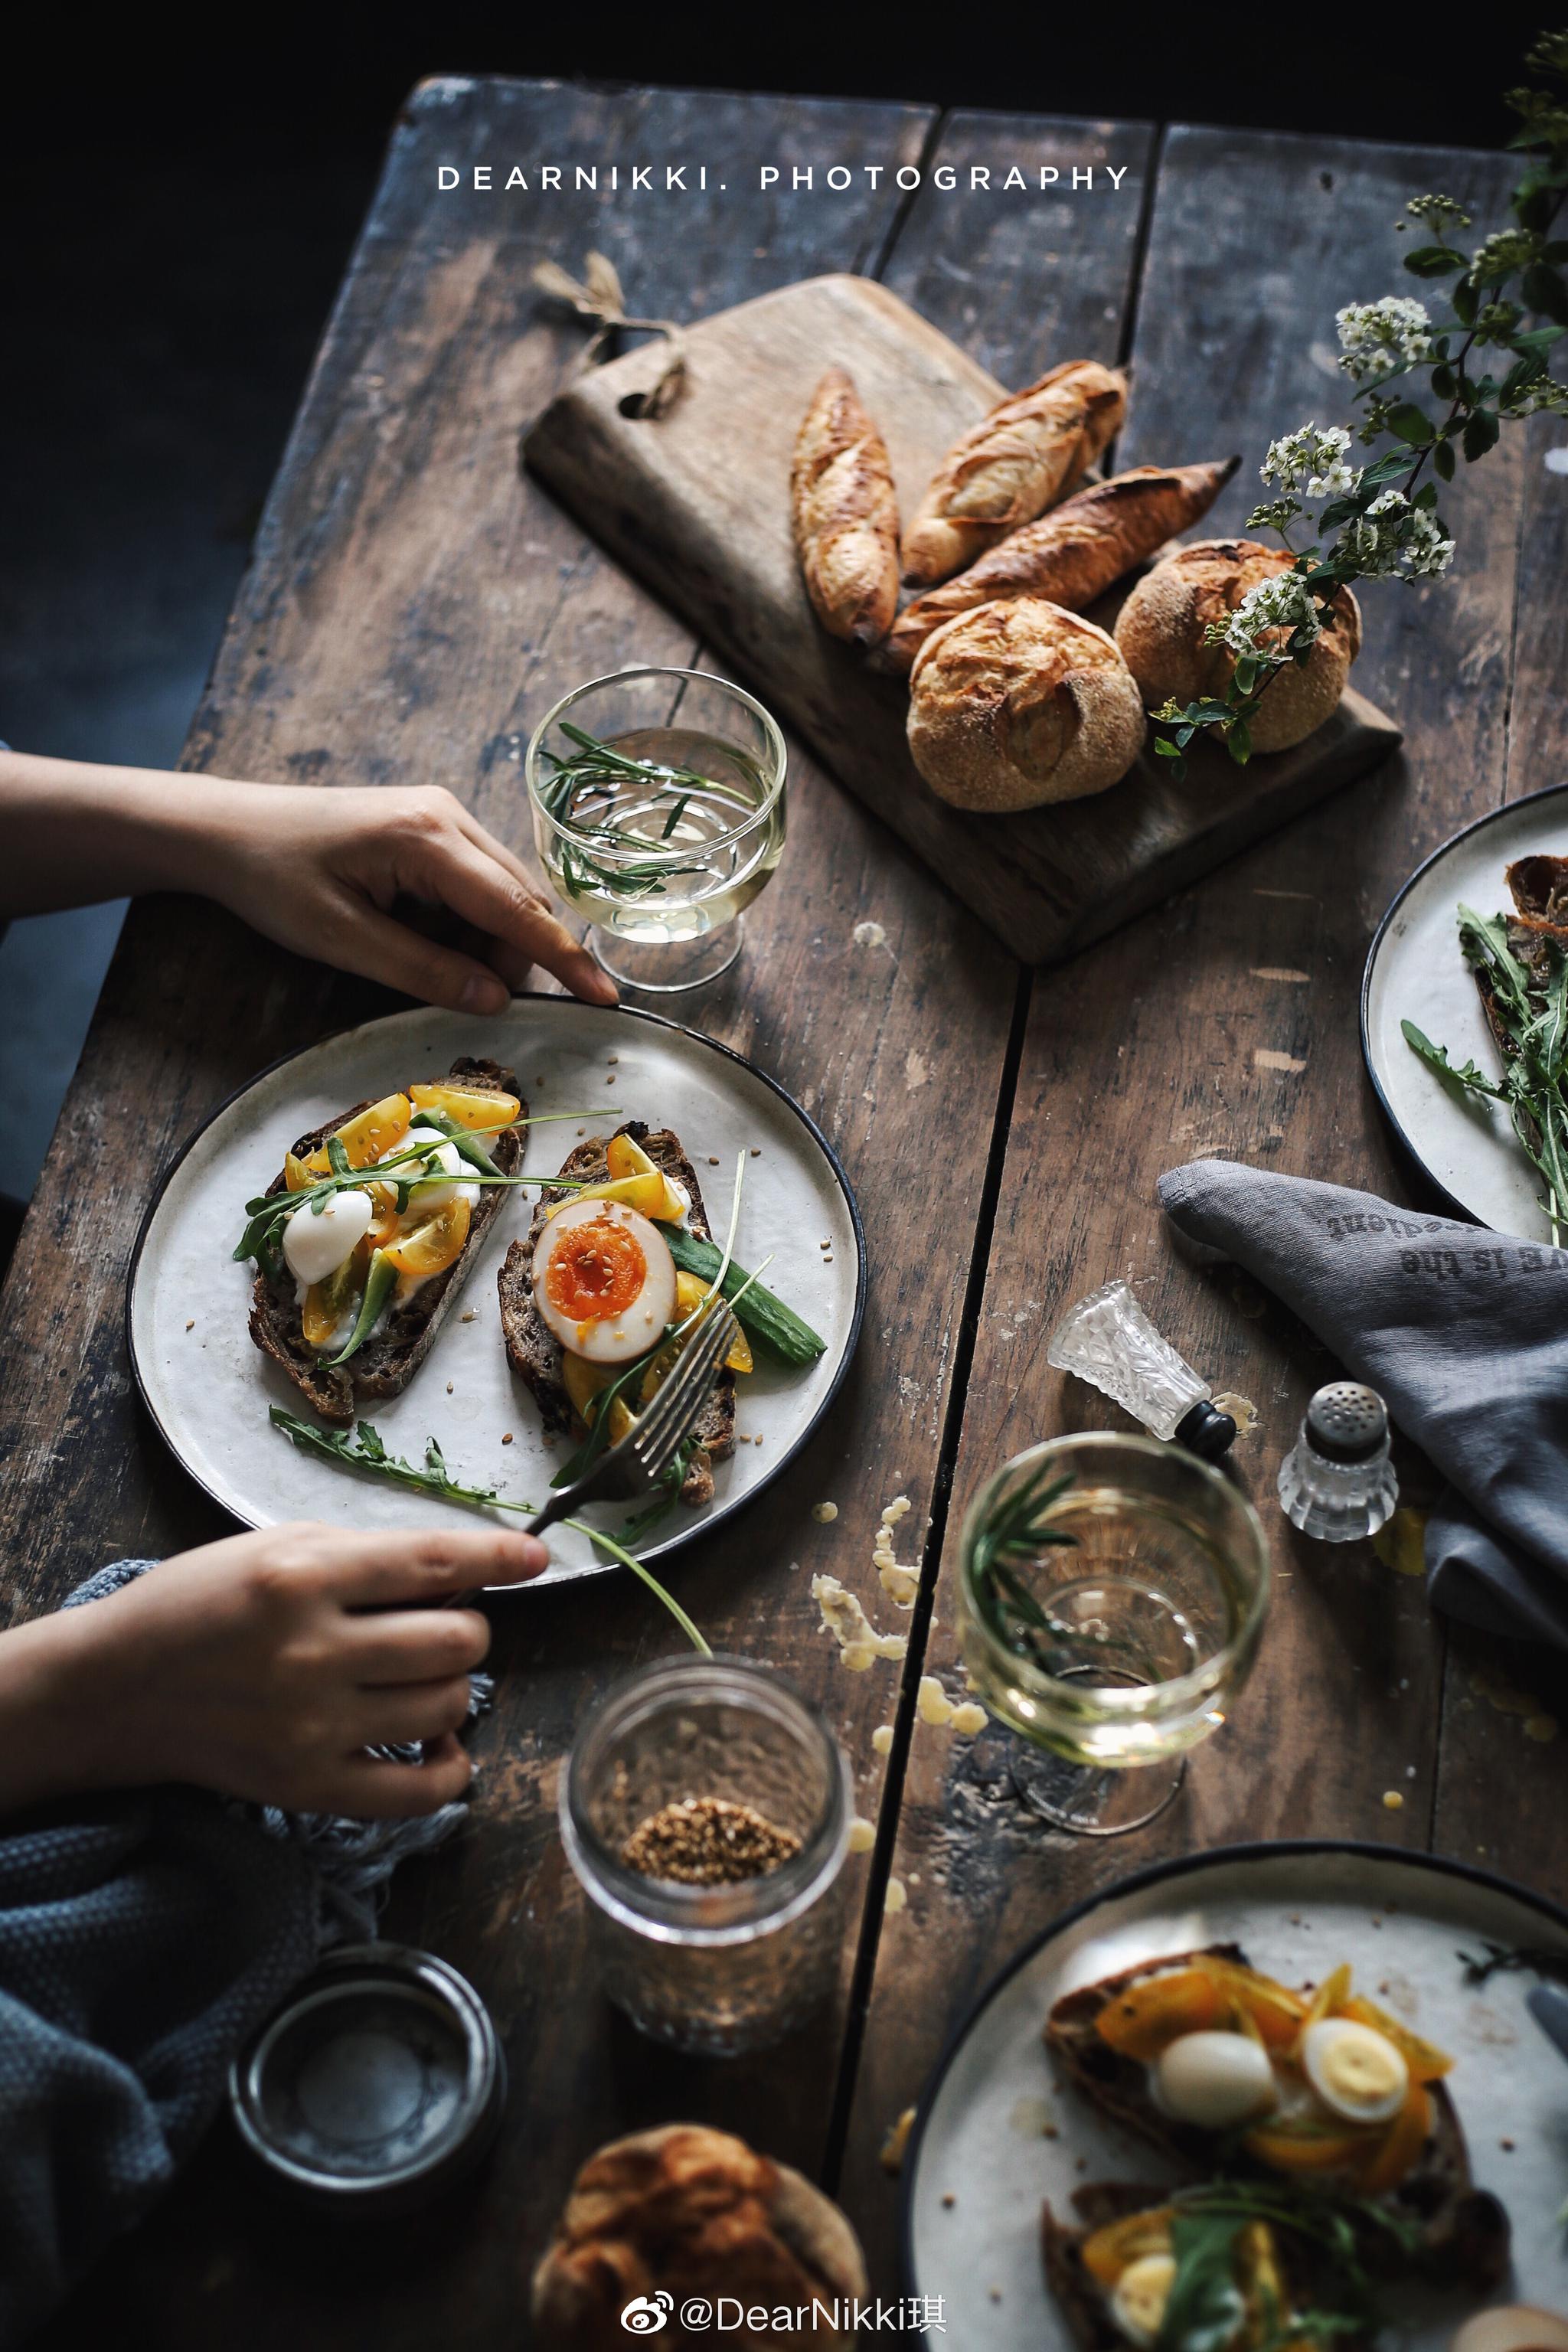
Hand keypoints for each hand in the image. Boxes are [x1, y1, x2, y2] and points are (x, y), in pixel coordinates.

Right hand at [0, 1522, 545, 1818]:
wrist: (117, 1689)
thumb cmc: (200, 1603)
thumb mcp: (277, 1547)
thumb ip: (366, 1555)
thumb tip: (462, 1569)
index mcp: (305, 1577)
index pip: (434, 1565)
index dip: (499, 1560)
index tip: (536, 1559)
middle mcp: (312, 1651)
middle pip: (457, 1641)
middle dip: (467, 1628)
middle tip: (434, 1626)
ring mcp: (312, 1727)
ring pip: (447, 1706)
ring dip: (452, 1688)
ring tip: (416, 1677)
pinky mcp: (307, 1786)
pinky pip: (418, 1791)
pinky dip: (448, 1768)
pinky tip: (437, 1743)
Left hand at [195, 780, 617, 1009]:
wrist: (225, 830)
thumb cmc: (274, 880)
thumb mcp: (342, 939)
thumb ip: (421, 970)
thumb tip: (494, 1000)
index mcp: (428, 837)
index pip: (517, 909)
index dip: (564, 958)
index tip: (605, 998)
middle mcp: (449, 817)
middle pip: (519, 902)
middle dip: (509, 959)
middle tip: (467, 999)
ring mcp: (443, 818)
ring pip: (500, 897)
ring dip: (480, 945)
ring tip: (415, 961)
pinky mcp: (432, 830)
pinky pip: (474, 888)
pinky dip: (461, 927)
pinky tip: (414, 938)